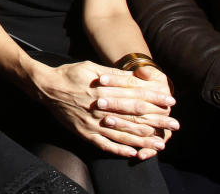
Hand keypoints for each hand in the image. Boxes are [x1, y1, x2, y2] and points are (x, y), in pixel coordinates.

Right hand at [31, 61, 176, 157]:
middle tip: (174, 125)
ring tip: (160, 143)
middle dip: (156, 121)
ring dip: (143, 139)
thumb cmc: (69, 74)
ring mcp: (92, 123)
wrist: (45, 87)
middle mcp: (99, 108)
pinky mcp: (84, 133)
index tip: (170, 101)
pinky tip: (133, 153)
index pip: (134, 96)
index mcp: (103, 91)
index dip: (154, 98)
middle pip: (133, 116)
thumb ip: (113, 74)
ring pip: (122, 133)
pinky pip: (104, 145)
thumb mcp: (91, 67)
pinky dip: (119, 150)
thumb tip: (134, 76)